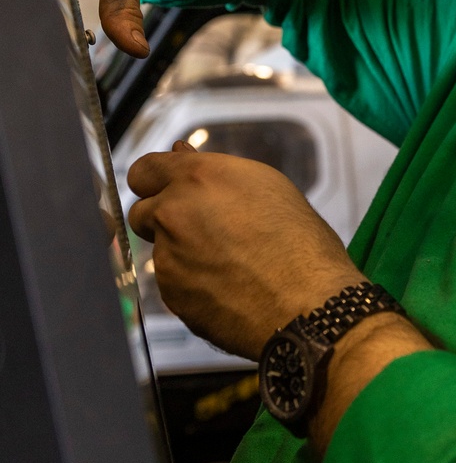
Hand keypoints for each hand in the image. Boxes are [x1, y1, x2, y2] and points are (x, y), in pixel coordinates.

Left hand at [128, 143, 359, 359]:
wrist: (308, 306)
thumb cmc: (301, 243)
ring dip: (181, 253)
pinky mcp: (171, 295)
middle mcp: (173, 213)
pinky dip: (192, 285)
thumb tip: (181, 156)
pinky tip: (229, 289)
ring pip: (159, 250)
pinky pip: (172, 284)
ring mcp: (167, 257)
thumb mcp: (268, 189)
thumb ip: (214, 172)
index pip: (144, 170)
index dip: (156, 181)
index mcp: (198, 178)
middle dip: (162, 219)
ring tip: (229, 265)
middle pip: (141, 211)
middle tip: (202, 230)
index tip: (169, 191)